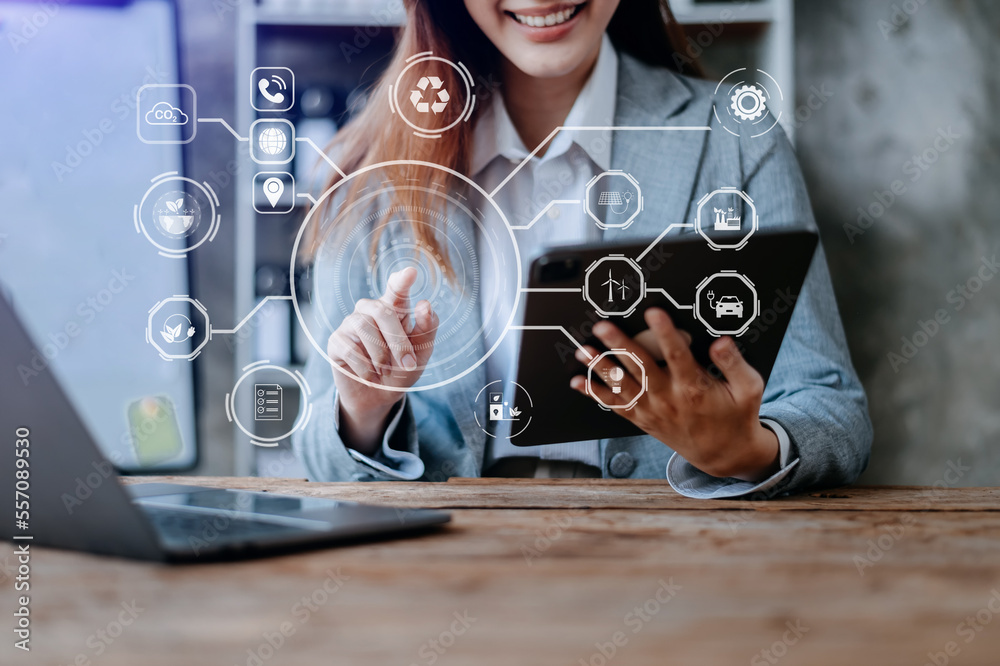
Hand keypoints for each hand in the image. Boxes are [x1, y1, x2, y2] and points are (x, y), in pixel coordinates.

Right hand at [327, 267, 437, 452]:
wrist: (379, 397)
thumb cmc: (400, 369)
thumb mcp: (421, 352)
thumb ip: (426, 329)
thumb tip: (425, 305)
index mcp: (394, 309)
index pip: (396, 289)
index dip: (402, 280)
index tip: (410, 273)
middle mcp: (370, 311)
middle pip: (382, 310)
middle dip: (398, 340)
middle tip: (408, 363)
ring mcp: (351, 324)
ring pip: (364, 327)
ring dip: (380, 355)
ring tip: (385, 371)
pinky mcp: (336, 341)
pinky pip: (350, 348)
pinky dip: (365, 367)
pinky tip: (371, 376)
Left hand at [570, 308, 779, 480]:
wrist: (723, 454)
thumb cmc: (736, 415)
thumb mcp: (748, 389)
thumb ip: (734, 364)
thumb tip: (721, 341)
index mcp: (695, 387)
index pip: (678, 355)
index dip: (665, 332)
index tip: (653, 312)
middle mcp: (669, 398)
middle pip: (641, 367)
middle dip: (620, 345)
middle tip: (602, 326)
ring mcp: (653, 410)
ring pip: (622, 385)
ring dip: (600, 367)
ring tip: (582, 350)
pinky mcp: (642, 419)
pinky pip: (615, 406)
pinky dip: (595, 394)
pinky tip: (577, 382)